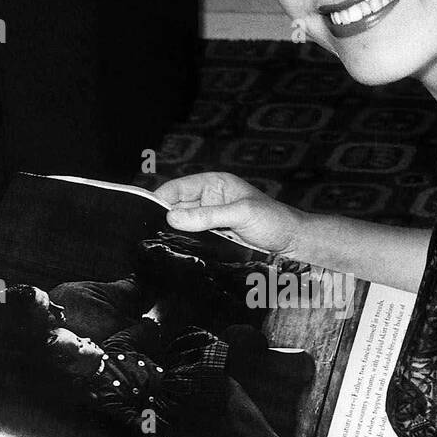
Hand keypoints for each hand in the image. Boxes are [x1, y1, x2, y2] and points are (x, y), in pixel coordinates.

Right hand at [154, 172, 304, 257]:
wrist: (294, 243)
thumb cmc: (274, 221)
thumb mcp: (240, 214)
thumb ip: (207, 216)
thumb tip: (172, 218)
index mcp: (214, 184)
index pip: (177, 188)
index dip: (159, 199)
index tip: (142, 213)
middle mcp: (209, 199)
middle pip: (176, 207)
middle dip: (164, 219)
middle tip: (147, 236)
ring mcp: (211, 219)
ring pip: (183, 225)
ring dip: (174, 234)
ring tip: (158, 246)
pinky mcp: (215, 238)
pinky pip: (194, 239)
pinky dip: (186, 244)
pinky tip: (177, 253)